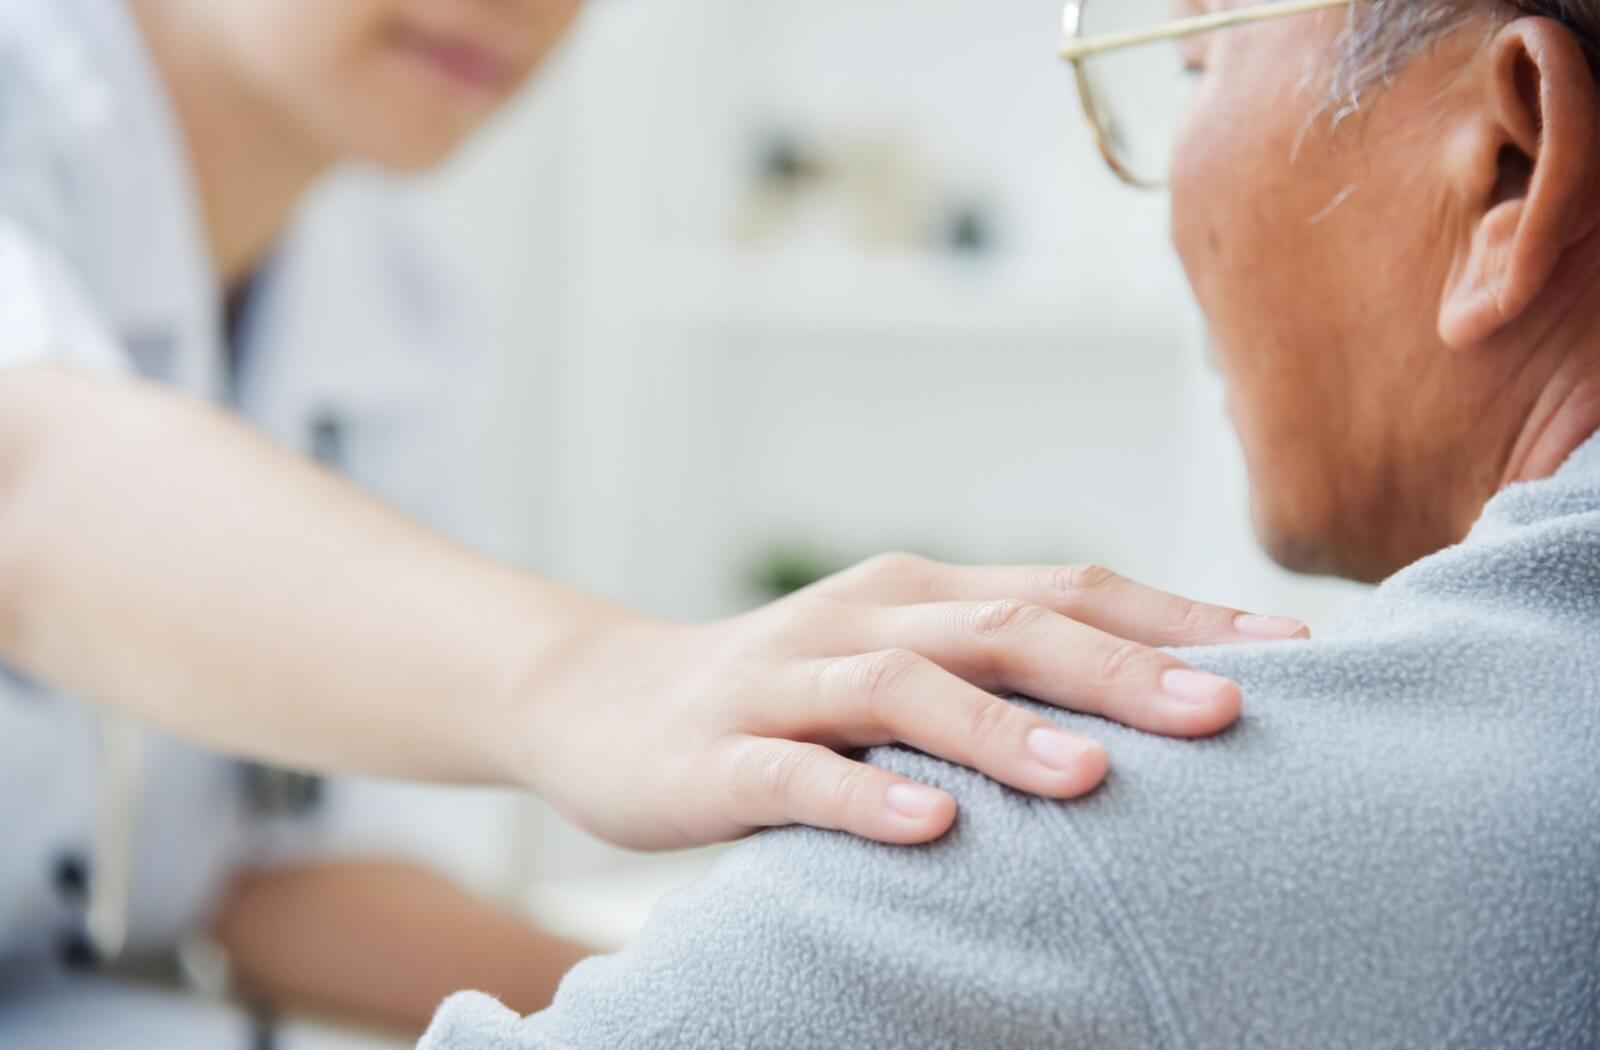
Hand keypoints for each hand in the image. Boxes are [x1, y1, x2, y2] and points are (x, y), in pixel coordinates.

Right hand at [519, 554, 1308, 850]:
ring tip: (1092, 775)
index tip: (1292, 653)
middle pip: (1002, 626)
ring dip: (999, 728)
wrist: (605, 702)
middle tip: (1228, 709)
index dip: (1174, 617)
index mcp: (917, 592)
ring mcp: (788, 682)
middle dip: (1119, 665)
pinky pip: (799, 774)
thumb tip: (1152, 703)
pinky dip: (867, 796)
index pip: (1064, 590)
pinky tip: (933, 829)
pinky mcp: (722, 753)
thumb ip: (996, 674)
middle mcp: (863, 619)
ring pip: (903, 690)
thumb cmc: (785, 694)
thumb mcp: (894, 663)